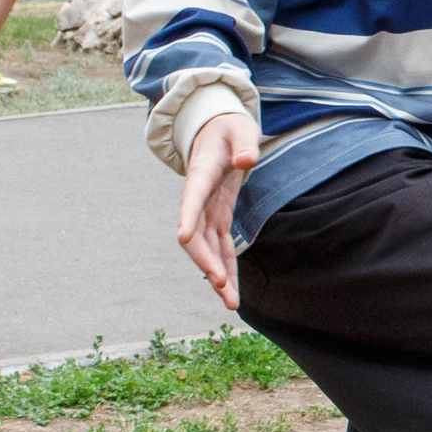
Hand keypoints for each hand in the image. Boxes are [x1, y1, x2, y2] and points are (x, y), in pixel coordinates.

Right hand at [177, 110, 260, 309]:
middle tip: (219, 283)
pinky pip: (220, 246)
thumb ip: (244, 144)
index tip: (183, 237)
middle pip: (197, 233)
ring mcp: (207, 210)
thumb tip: (247, 160)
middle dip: (205, 259)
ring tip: (230, 303)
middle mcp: (199, 197)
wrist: (218, 131)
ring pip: (207, 247)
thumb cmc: (229, 129)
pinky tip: (230, 292)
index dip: (187, 216)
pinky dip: (226, 267)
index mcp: (202, 173)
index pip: (192, 197)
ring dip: (216, 273)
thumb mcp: (239, 130)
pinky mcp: (218, 217)